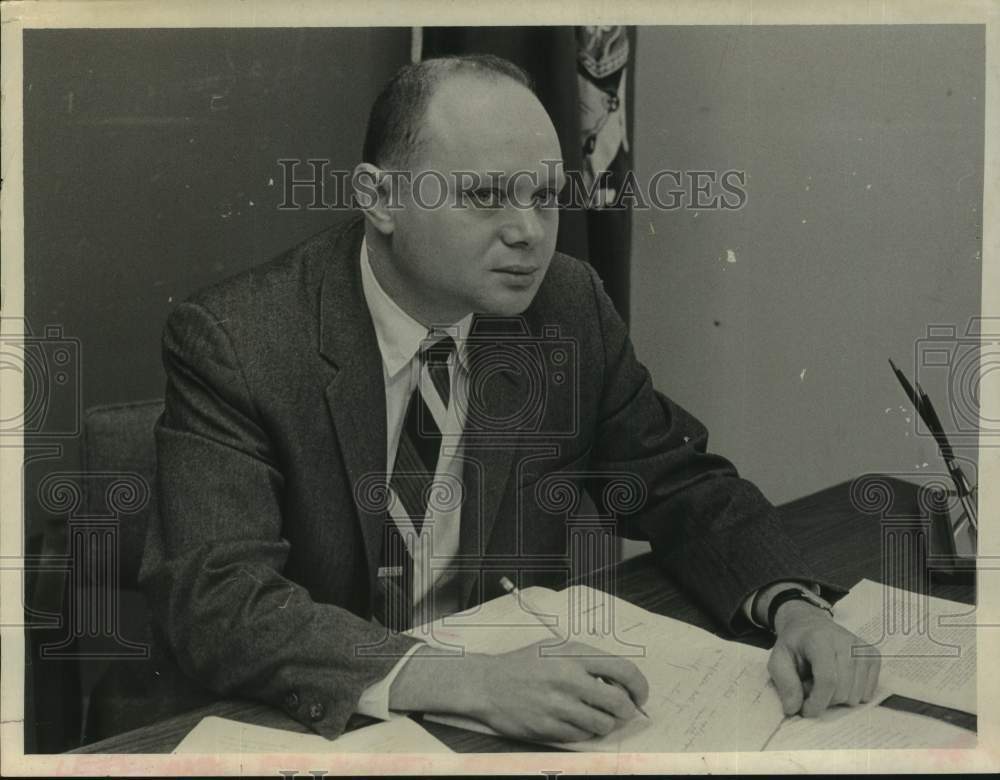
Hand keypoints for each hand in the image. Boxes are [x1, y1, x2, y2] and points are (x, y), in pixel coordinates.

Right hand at [472, 640, 648, 741]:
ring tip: (599, 716)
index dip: (639, 686)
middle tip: (624, 710)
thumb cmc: (523, 664)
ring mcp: (558, 706)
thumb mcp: (555, 647)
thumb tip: (619, 678)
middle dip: (628, 710)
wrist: (487, 684)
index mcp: (573, 655)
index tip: (639, 695)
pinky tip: (578, 722)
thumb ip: (586, 659)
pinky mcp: (549, 728)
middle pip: (619, 703)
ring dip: (607, 723)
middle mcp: (569, 679)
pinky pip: (583, 736)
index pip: (624, 670)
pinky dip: (586, 732)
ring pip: (603, 724)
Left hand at [767, 600, 880, 717]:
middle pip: (842, 691)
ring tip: (823, 682)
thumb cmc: (794, 644)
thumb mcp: (778, 659)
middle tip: (810, 688)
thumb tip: (794, 709)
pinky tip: (839, 680)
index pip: (827, 680)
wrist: (810, 623)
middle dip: (824, 700)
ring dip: (837, 698)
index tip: (806, 710)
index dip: (817, 702)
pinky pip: (868, 693)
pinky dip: (851, 694)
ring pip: (856, 695)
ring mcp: (863, 649)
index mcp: (820, 639)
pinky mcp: (873, 656)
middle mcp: (846, 642)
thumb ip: (785, 683)